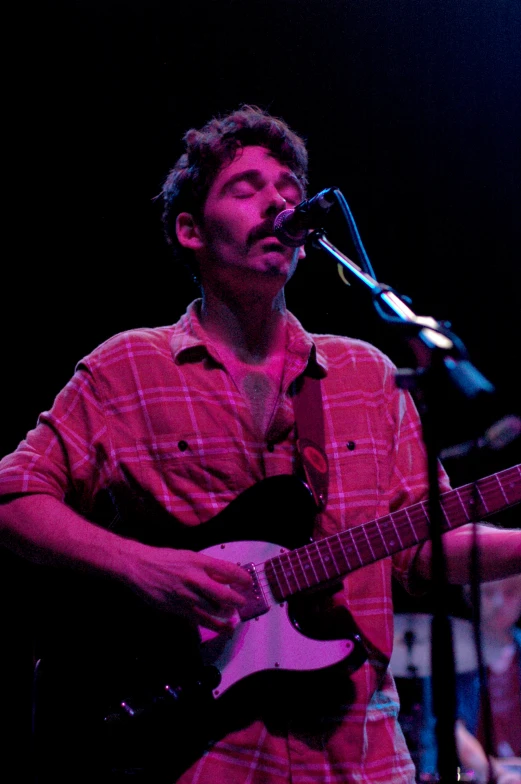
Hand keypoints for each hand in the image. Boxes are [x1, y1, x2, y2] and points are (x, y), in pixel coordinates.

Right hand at [124, 542, 252, 631]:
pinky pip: (201, 620)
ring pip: (215, 610)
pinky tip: (225, 628)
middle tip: (243, 602)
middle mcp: (194, 578)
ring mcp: (186, 595)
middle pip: (225, 595)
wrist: (139, 567)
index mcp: (199, 562)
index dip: (243, 579)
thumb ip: (208, 568)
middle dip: (238, 601)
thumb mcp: (189, 556)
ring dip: (228, 614)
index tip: (248, 584)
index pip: (229, 571)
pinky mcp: (178, 608)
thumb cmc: (165, 560)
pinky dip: (216, 626)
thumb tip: (227, 578)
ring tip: (232, 614)